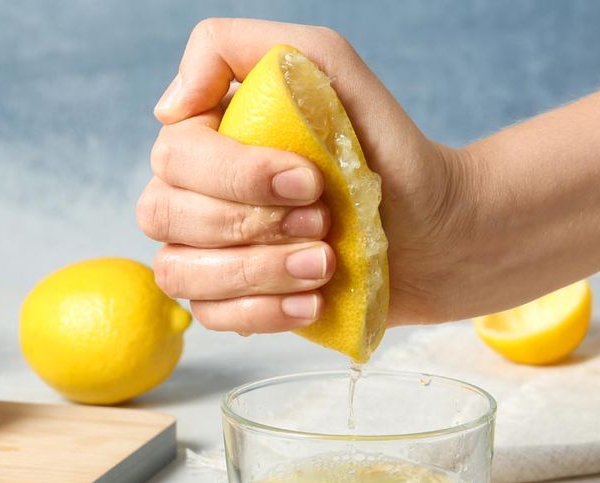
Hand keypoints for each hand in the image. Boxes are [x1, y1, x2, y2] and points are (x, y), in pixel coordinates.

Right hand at [138, 18, 472, 333]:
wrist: (435, 226)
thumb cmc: (383, 145)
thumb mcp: (327, 65)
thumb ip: (237, 48)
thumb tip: (167, 108)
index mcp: (207, 135)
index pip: (175, 154)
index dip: (236, 174)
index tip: (309, 180)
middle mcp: (195, 192)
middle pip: (164, 214)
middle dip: (251, 224)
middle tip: (323, 222)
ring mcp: (208, 251)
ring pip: (180, 271)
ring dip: (257, 271)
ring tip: (324, 264)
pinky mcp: (233, 301)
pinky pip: (210, 316)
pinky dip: (262, 312)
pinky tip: (313, 299)